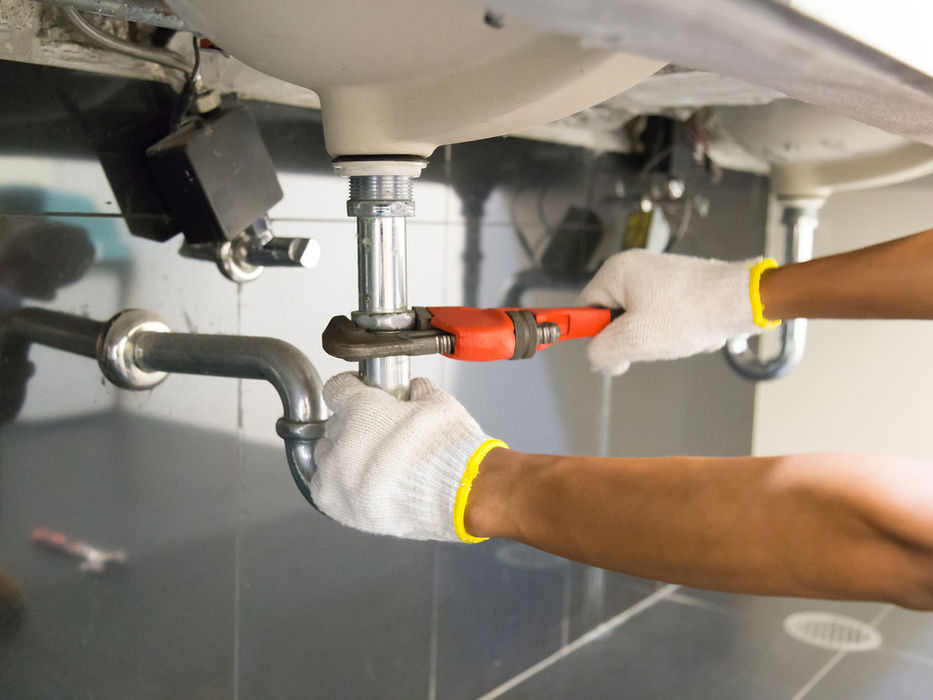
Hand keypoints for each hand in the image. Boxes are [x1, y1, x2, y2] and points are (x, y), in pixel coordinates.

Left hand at [312, 372, 498, 540]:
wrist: (462, 495)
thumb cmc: (451, 450)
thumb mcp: (439, 404)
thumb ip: (419, 391)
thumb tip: (415, 389)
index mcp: (362, 410)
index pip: (336, 389)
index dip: (351, 389)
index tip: (359, 393)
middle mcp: (343, 441)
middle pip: (334, 424)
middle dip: (354, 425)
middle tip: (377, 434)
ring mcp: (337, 475)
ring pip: (325, 455)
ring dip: (342, 454)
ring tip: (370, 462)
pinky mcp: (338, 505)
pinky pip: (324, 486)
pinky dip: (337, 483)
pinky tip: (360, 482)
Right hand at [579, 249, 760, 374]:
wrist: (741, 301)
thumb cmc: (689, 314)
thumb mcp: (634, 340)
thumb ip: (600, 352)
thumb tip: (598, 358)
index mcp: (616, 271)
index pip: (583, 308)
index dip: (593, 335)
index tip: (611, 350)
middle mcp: (634, 268)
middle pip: (612, 316)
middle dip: (631, 338)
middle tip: (650, 344)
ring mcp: (657, 276)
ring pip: (639, 321)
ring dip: (655, 338)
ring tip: (676, 336)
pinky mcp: (678, 286)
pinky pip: (662, 318)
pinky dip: (674, 331)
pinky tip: (690, 331)